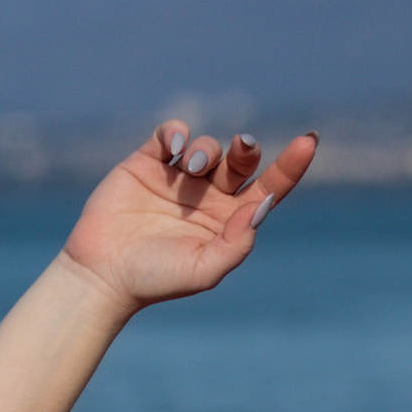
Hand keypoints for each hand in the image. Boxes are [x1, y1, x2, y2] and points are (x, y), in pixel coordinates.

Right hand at [62, 121, 318, 312]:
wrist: (103, 274)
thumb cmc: (156, 280)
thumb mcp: (204, 270)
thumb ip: (236, 243)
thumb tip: (263, 205)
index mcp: (230, 220)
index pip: (270, 187)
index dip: (291, 165)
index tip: (308, 142)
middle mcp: (208, 195)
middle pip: (241, 160)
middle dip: (246, 150)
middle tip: (242, 146)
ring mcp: (178, 177)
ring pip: (207, 146)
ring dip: (206, 150)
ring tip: (190, 168)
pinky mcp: (147, 162)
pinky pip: (169, 134)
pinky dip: (175, 131)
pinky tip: (172, 146)